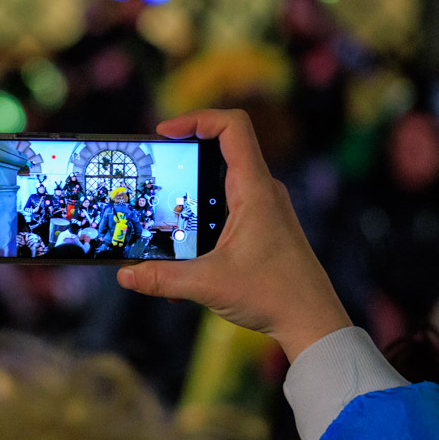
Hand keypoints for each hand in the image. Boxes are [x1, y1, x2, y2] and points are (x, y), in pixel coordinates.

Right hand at [117, 109, 350, 361]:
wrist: (313, 321)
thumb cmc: (274, 295)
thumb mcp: (208, 285)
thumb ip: (162, 278)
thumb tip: (125, 275)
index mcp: (254, 190)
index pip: (232, 127)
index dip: (197, 118)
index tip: (165, 133)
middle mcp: (262, 191)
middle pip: (223, 147)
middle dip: (186, 152)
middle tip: (155, 166)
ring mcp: (265, 208)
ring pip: (224, 179)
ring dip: (193, 187)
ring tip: (162, 206)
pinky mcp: (264, 226)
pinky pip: (229, 204)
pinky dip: (205, 213)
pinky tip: (185, 246)